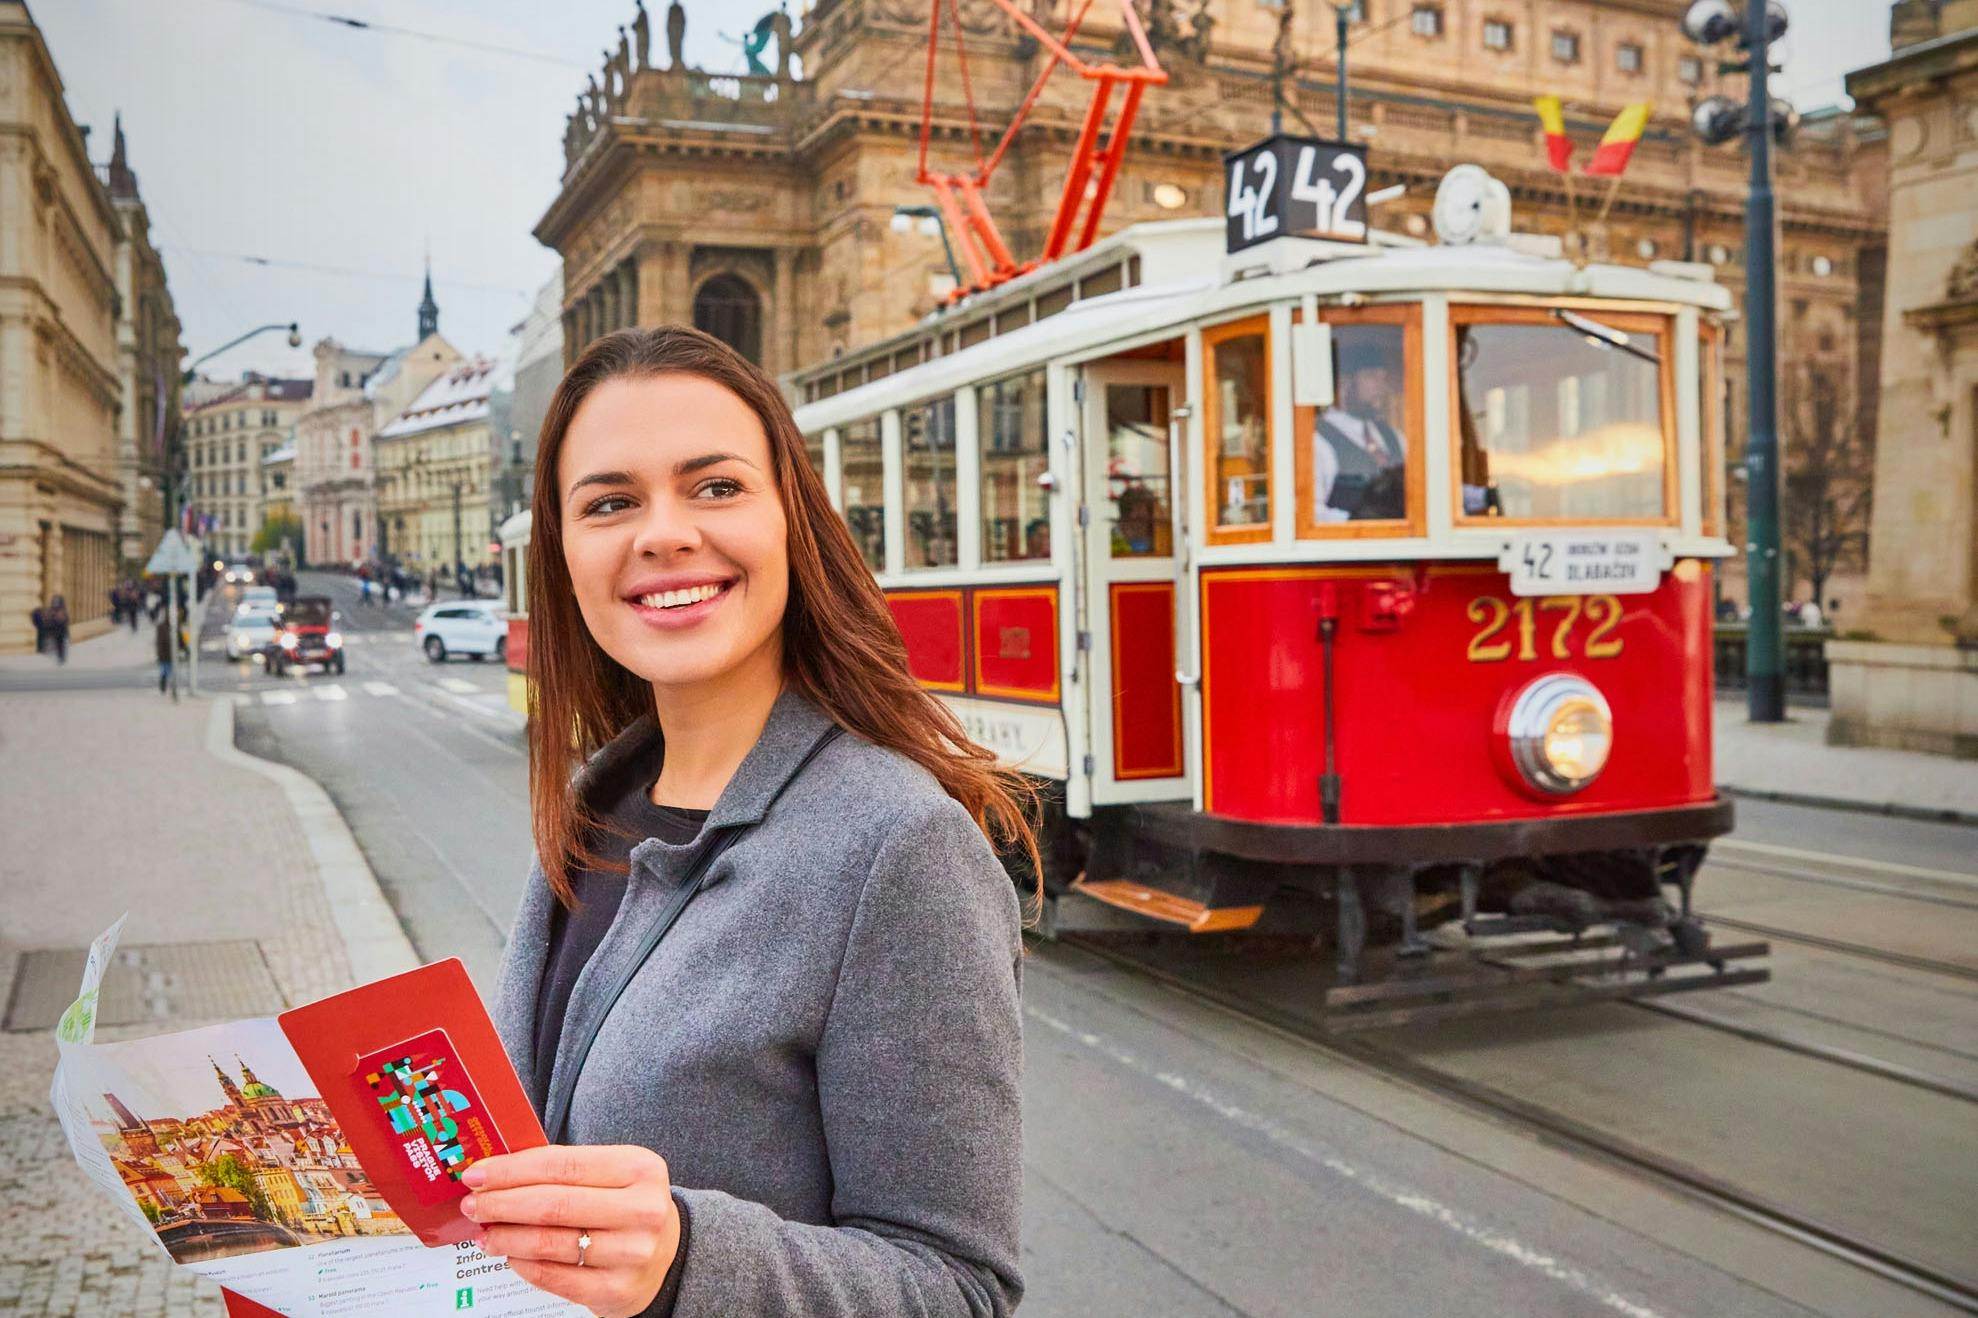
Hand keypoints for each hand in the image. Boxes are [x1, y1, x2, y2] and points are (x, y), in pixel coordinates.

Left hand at [460, 1144, 681, 1317]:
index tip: (478, 1174)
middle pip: (553, 1205)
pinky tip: (509, 1255)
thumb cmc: (626, 1206)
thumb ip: (565, 1170)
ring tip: (484, 1233)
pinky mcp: (617, 1289)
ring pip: (549, 1243)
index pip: (562, 1164)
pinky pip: (554, 1277)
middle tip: (472, 1205)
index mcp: (640, 1169)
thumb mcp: (614, 1174)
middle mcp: (642, 1210)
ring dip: (506, 1237)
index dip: (512, 1170)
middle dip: (501, 1203)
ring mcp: (631, 1253)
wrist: (668, 1253)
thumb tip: (495, 1175)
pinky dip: (523, 1264)